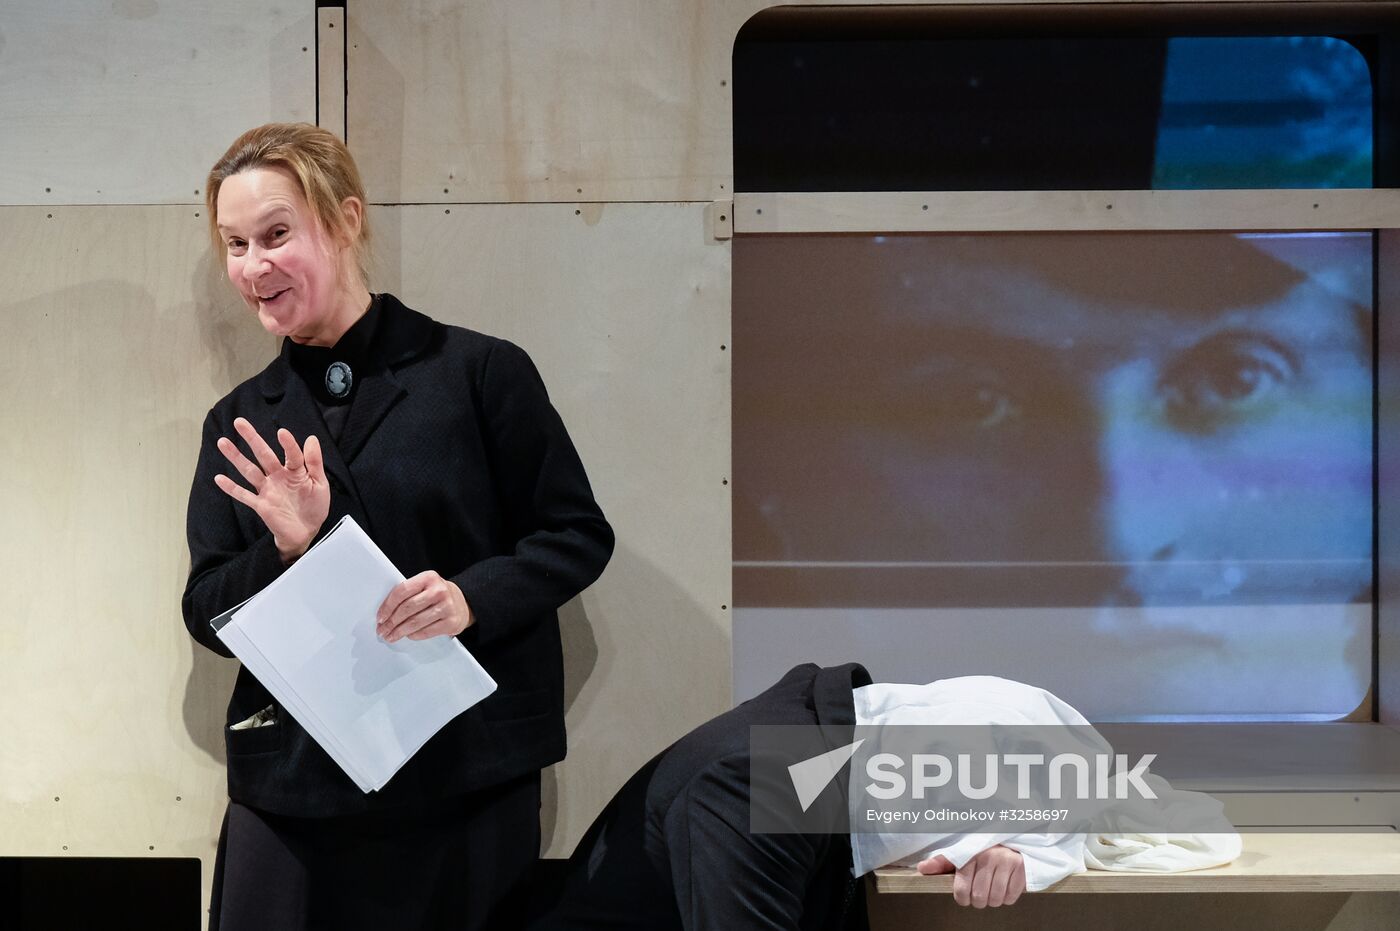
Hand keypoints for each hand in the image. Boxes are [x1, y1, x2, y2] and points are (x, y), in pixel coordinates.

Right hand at [214, 417, 329, 563]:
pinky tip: (219, 478)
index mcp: (295, 471)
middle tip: (239, 422)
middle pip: (263, 455)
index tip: (282, 432)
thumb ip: (315, 463)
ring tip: (222, 441)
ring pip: (249, 471)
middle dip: (252, 438)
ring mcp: (268, 490)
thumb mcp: (320, 484)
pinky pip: (244, 495)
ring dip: (236, 457)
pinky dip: (232, 488)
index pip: (291, 454)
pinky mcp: (261, 505)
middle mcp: (278, 477)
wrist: (306, 532)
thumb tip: (312, 438)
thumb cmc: (314, 506)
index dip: (288, 444)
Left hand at [376, 571, 473, 642]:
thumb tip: (385, 612)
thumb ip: (408, 593)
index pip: (402, 591)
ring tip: (391, 636)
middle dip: (391, 622)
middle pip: (407, 608)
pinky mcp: (451, 622)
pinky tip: (407, 636)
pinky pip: (426, 632)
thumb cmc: (438, 595)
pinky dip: (413, 635)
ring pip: (415, 622)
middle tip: (382, 630)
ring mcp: (447, 607)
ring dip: (399, 632)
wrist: (464, 603)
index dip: (388, 606)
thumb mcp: (425, 586)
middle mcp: (439, 591)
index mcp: (429, 578)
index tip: (380, 617)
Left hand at [917, 845, 1025, 907]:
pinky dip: (1007, 898)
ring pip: (995, 900)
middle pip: (979, 898)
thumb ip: (942, 863)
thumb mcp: (961, 854)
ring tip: (992, 889)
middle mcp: (989, 857)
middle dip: (978, 901)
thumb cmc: (983, 850)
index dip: (962, 899)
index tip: (965, 896)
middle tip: (980, 893)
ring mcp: (1007, 862)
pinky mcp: (1022, 869)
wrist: (1012, 840)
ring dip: (993, 900)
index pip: (961, 890)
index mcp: (971, 854)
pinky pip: (1011, 898)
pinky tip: (1004, 886)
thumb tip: (922, 868)